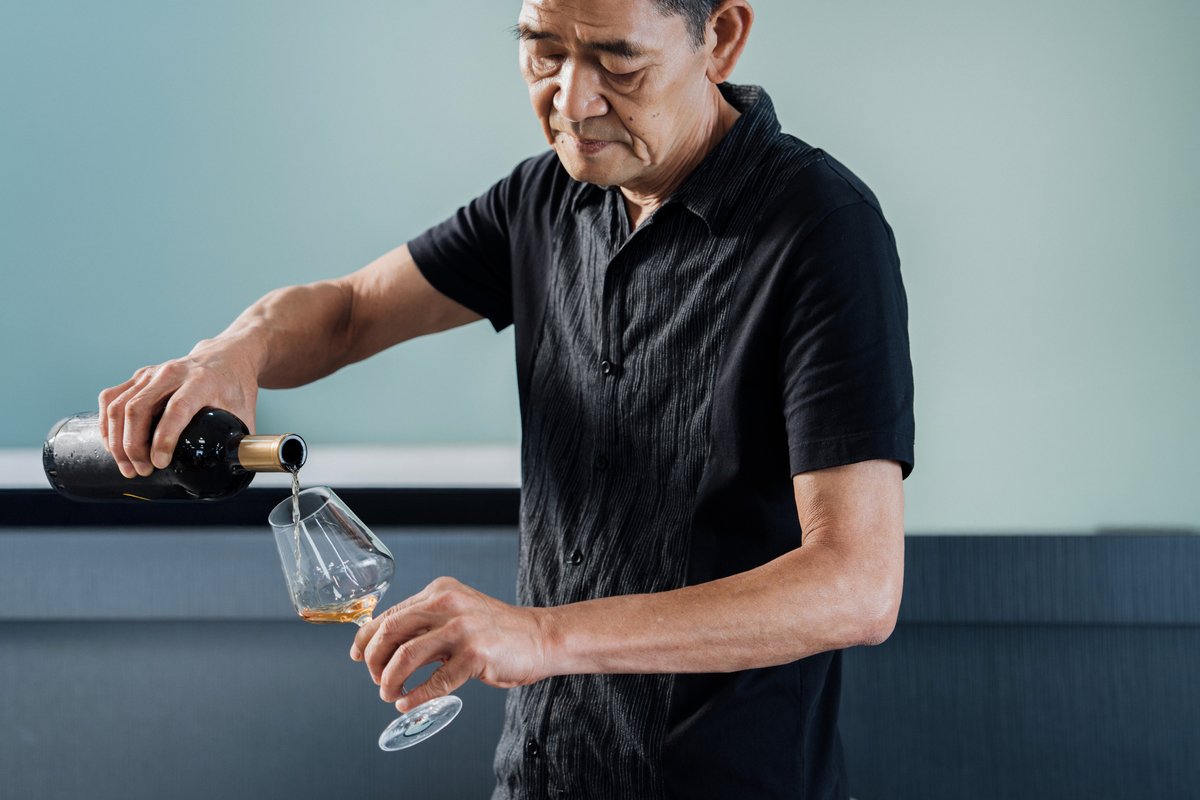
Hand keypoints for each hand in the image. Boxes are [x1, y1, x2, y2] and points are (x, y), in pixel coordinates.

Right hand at [97, 337, 260, 477]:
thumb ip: (240, 442)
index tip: (159, 463)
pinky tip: (112, 445)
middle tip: (141, 471)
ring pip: (119, 405)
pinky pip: (111, 399)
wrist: (226, 357)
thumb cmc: (235, 387)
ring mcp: (151, 373)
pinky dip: (107, 424)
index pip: (176, 409)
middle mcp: (172, 373)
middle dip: (134, 446)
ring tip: (127, 467)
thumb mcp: (244, 412)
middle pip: (139, 408)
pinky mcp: (138, 377)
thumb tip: (233, 472)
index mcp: (201, 381)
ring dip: (116, 440)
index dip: (164, 438)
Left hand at [350, 577, 549, 713]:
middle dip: (374, 661)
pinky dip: (415, 697)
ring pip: (405, 656)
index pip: (389, 614)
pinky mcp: (476, 655)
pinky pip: (434, 682)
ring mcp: (462, 629)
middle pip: (390, 631)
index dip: (365, 639)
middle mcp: (447, 604)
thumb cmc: (495, 631)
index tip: (357, 657)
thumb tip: (383, 647)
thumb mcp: (458, 614)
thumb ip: (425, 624)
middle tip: (376, 679)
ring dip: (389, 681)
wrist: (540, 637)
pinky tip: (408, 703)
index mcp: (439, 592)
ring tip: (390, 694)